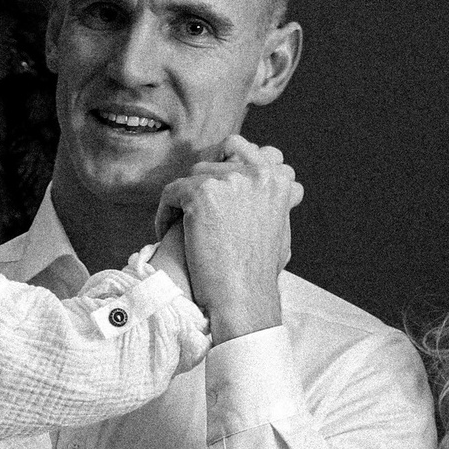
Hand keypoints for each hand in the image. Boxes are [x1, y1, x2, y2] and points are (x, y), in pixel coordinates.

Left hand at [155, 136, 301, 341]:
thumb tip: (285, 182)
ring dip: (183, 198)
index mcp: (277, 179)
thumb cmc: (258, 275)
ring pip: (192, 175)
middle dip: (200, 183)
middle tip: (190, 209)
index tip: (208, 189)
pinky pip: (172, 192)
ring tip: (178, 224)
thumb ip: (273, 200)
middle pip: (214, 159)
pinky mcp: (202, 193)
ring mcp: (230, 180)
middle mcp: (257, 172)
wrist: (242, 300)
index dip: (221, 164)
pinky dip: (165, 212)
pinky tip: (163, 231)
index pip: (241, 148)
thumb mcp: (280, 230)